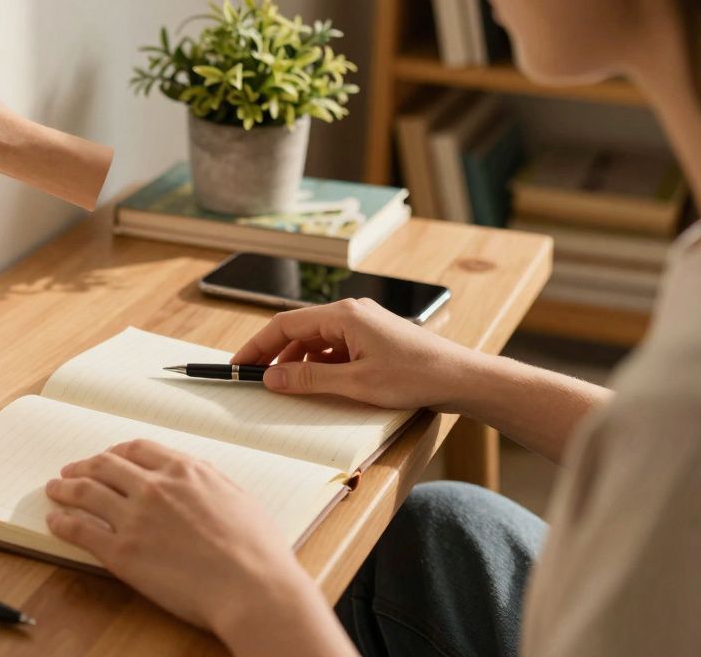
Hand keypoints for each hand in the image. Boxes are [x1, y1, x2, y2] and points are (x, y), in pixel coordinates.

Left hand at [44, 440, 305, 633]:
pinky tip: (55, 522)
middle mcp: (154, 487)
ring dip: (65, 488)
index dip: (116, 452)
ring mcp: (134, 518)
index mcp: (184, 470)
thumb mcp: (238, 497)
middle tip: (71, 470)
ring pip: (86, 493)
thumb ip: (209, 482)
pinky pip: (81, 530)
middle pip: (105, 466)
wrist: (253, 587)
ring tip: (54, 489)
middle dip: (84, 466)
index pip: (137, 449)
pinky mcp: (122, 553)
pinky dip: (62, 523)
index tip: (108, 457)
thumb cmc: (257, 550)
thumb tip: (195, 477)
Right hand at [231, 297, 481, 409]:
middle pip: (298, 331)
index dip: (257, 346)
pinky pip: (334, 348)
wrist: (461, 378)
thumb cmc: (416, 375)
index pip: (285, 324)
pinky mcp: (372, 339)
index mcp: (343, 315)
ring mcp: (362, 325)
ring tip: (282, 387)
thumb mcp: (355, 383)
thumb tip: (272, 378)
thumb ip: (308, 379)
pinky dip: (318, 365)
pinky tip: (314, 384)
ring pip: (315, 341)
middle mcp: (350, 313)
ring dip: (296, 362)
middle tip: (254, 379)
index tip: (239, 365)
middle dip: (273, 355)